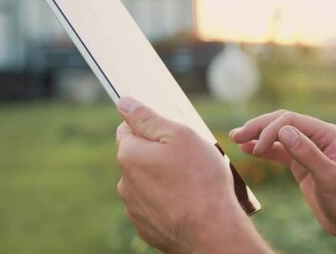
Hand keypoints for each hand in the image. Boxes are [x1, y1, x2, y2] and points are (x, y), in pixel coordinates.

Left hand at [115, 97, 269, 252]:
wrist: (211, 231)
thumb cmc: (201, 179)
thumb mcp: (180, 136)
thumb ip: (149, 118)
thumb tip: (124, 103)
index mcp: (130, 155)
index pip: (128, 128)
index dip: (151, 126)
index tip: (171, 134)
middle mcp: (125, 182)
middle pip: (139, 156)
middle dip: (158, 154)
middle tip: (189, 158)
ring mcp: (134, 208)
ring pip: (147, 182)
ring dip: (163, 179)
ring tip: (193, 184)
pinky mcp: (146, 227)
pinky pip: (154, 206)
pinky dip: (167, 202)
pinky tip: (188, 203)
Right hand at [229, 110, 335, 251]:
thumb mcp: (329, 177)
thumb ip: (308, 154)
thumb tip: (284, 132)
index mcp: (327, 134)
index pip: (291, 121)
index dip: (270, 130)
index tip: (256, 147)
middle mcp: (317, 137)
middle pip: (282, 124)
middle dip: (259, 128)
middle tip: (236, 135)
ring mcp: (308, 150)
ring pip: (278, 137)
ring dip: (257, 136)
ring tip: (235, 138)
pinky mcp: (302, 164)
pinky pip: (279, 152)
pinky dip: (263, 150)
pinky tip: (248, 150)